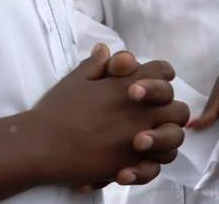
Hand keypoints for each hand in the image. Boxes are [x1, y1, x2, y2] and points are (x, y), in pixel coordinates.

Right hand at [28, 44, 189, 187]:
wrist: (40, 146)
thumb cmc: (56, 110)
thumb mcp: (76, 80)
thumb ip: (96, 65)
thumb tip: (105, 50)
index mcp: (129, 86)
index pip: (163, 72)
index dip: (160, 76)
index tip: (147, 86)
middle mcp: (139, 111)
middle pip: (178, 109)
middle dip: (169, 111)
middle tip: (150, 116)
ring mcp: (136, 139)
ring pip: (173, 140)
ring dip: (164, 140)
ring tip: (144, 141)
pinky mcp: (128, 164)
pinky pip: (155, 167)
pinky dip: (147, 166)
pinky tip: (130, 163)